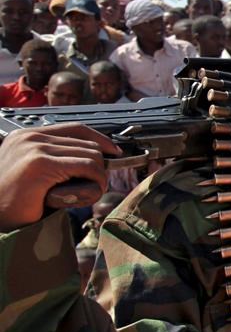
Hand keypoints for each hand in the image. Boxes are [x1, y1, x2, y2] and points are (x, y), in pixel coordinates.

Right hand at [0, 124, 120, 230]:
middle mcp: (29, 137)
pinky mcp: (40, 164)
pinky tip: (87, 194)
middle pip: (88, 143)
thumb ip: (59, 160)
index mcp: (26, 136)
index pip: (75, 128)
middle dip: (98, 166)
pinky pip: (86, 167)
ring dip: (97, 177)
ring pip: (91, 155)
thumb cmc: (15, 203)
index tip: (114, 152)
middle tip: (96, 185)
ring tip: (87, 193)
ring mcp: (34, 148)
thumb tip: (97, 156)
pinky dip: (95, 182)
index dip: (100, 139)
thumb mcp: (38, 174)